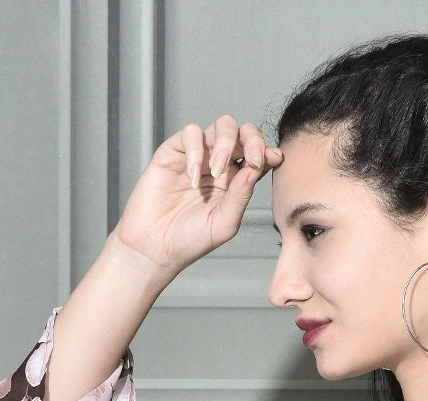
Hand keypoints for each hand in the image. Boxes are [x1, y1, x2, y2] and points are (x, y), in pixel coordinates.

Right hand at [113, 115, 283, 277]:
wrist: (155, 247)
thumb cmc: (190, 240)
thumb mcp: (225, 223)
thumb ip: (241, 195)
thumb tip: (258, 166)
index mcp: (236, 182)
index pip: (257, 155)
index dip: (267, 151)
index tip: (273, 159)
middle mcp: (220, 164)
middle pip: (243, 132)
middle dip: (252, 139)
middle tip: (252, 159)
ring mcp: (198, 156)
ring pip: (221, 126)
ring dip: (225, 144)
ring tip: (216, 172)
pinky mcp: (174, 151)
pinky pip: (191, 134)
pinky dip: (196, 151)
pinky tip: (193, 179)